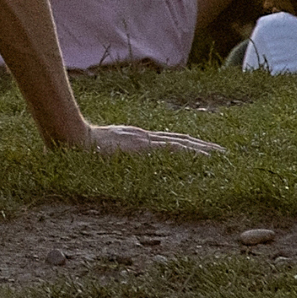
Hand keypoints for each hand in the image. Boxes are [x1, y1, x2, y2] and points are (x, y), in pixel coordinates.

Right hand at [64, 122, 221, 157]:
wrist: (71, 137)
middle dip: (204, 146)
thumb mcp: (100, 151)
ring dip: (203, 150)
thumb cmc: (79, 146)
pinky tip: (205, 158)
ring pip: (182, 143)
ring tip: (223, 156)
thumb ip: (110, 153)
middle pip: (181, 140)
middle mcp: (144, 137)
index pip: (170, 140)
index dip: (190, 144)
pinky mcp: (143, 147)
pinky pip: (173, 149)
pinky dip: (191, 153)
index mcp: (136, 139)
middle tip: (225, 153)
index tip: (207, 150)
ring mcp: (144, 142)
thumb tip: (110, 160)